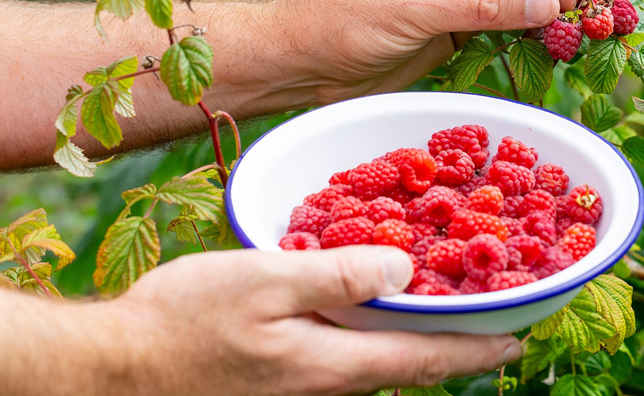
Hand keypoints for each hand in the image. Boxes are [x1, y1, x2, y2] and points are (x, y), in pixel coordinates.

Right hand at [109, 246, 519, 395]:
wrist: (120, 365)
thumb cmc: (185, 321)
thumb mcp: (265, 281)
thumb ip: (337, 274)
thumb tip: (402, 268)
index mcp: (336, 364)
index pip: (427, 359)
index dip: (478, 349)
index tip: (519, 338)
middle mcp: (331, 380)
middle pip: (414, 362)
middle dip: (460, 341)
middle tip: (498, 315)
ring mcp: (308, 380)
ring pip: (384, 356)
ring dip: (424, 332)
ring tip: (453, 304)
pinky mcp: (287, 371)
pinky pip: (352, 350)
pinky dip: (382, 326)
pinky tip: (379, 303)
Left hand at [272, 0, 583, 104]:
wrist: (305, 63)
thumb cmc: (345, 16)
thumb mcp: (417, 3)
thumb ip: (485, 3)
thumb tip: (550, 6)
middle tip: (580, 4)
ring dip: (543, 5)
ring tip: (573, 27)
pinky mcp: (456, 23)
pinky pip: (503, 18)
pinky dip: (526, 29)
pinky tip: (549, 42)